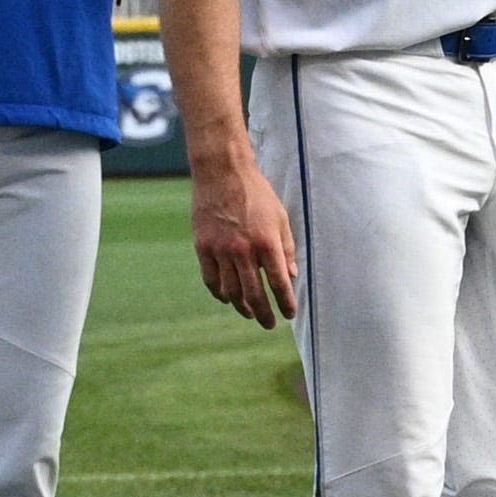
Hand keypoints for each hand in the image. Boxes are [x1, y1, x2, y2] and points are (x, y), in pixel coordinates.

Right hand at [191, 158, 298, 327]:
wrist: (222, 172)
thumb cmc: (256, 193)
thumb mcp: (280, 217)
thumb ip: (286, 248)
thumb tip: (291, 276)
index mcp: (267, 242)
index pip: (279, 282)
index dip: (286, 302)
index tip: (290, 314)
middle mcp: (243, 250)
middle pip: (254, 294)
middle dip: (264, 314)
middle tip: (270, 324)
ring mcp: (220, 250)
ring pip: (230, 291)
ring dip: (242, 306)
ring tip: (250, 312)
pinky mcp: (203, 247)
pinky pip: (211, 279)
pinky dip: (220, 293)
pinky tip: (227, 298)